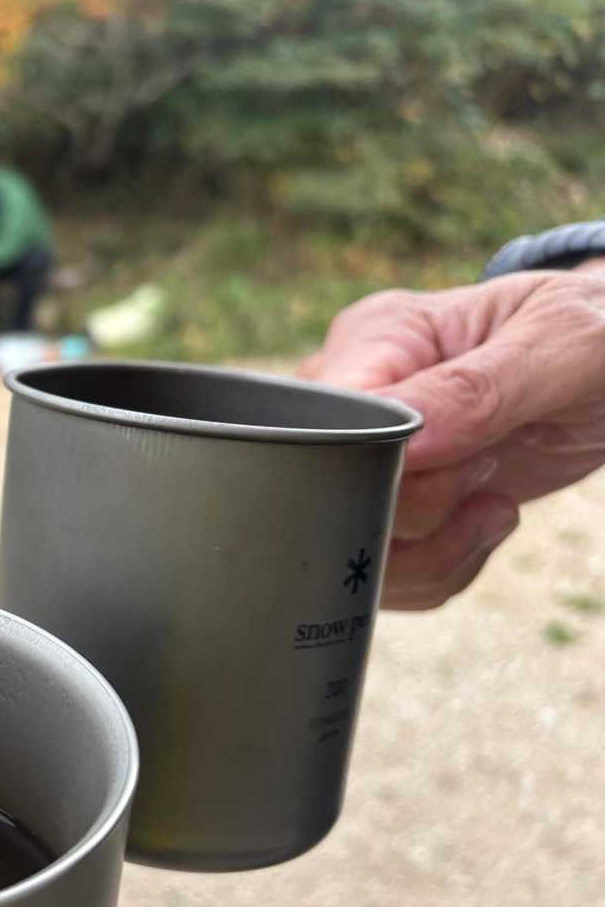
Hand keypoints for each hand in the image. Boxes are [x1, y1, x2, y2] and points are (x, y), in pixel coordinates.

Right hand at [300, 267, 604, 608]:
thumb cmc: (596, 337)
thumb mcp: (561, 344)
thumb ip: (478, 390)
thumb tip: (404, 445)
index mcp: (376, 337)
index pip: (327, 417)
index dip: (381, 463)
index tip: (457, 463)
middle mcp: (351, 397)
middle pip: (328, 489)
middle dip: (420, 510)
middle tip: (489, 471)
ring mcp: (363, 453)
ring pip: (346, 544)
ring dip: (434, 552)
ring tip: (495, 505)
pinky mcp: (386, 501)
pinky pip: (383, 570)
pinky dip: (441, 569)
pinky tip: (485, 520)